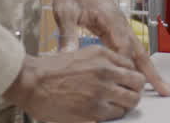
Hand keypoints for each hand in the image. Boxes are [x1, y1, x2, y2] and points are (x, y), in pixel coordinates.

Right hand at [4, 47, 143, 122]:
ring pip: (129, 103)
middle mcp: (105, 73)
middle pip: (137, 84)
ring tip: (114, 107)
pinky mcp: (93, 112)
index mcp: (104, 56)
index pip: (133, 67)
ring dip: (124, 106)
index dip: (131, 77)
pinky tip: (102, 114)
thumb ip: (105, 61)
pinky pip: (114, 117)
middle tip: (126, 96)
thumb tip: (121, 71)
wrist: (31, 82)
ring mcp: (100, 93)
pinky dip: (111, 117)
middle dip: (134, 91)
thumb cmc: (51, 69)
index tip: (128, 83)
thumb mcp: (83, 54)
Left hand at [51, 0, 169, 96]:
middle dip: (151, 70)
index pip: (122, 45)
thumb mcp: (65, 12)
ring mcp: (120, 24)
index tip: (129, 83)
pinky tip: (139, 73)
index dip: (126, 65)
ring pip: (138, 49)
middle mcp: (119, 21)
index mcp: (109, 16)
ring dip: (148, 68)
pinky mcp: (116, 27)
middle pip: (138, 50)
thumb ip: (67, 35)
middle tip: (164, 89)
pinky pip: (130, 47)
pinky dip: (137, 61)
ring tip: (160, 86)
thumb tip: (67, 57)